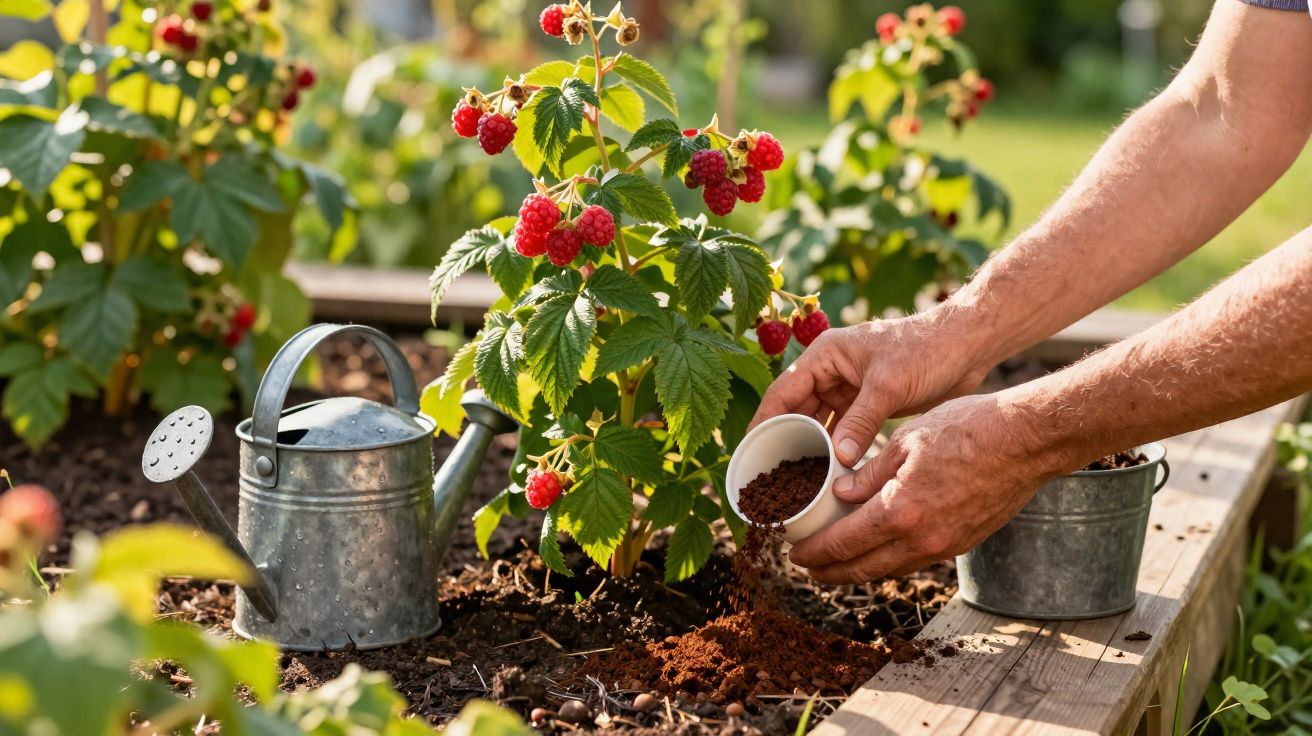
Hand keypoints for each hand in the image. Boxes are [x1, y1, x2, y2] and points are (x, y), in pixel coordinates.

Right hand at [749, 312, 987, 466]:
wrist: (966, 346)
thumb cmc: (926, 351)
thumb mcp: (888, 385)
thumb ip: (861, 422)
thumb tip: (838, 460)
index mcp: (825, 356)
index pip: (782, 394)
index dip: (763, 424)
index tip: (750, 454)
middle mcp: (830, 371)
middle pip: (795, 411)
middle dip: (783, 442)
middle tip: (769, 478)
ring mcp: (847, 389)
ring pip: (817, 424)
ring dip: (808, 449)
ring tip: (794, 482)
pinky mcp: (865, 404)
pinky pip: (840, 431)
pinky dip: (834, 450)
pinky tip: (827, 475)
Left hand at [787, 392, 1068, 583]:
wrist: (1027, 440)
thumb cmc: (968, 429)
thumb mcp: (906, 440)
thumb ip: (869, 473)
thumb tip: (840, 494)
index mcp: (900, 511)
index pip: (844, 544)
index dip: (814, 553)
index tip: (795, 554)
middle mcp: (921, 539)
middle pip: (863, 568)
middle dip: (830, 572)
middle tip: (807, 568)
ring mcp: (945, 546)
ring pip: (890, 569)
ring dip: (860, 569)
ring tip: (837, 563)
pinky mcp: (963, 543)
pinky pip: (916, 560)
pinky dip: (890, 560)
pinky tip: (879, 550)